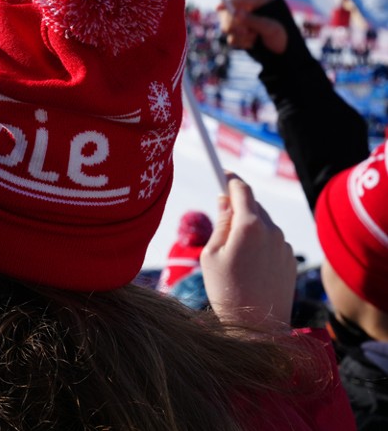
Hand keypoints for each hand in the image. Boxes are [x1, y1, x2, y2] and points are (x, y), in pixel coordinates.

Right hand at [200, 173, 296, 328]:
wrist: (256, 326)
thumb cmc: (225, 289)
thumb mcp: (210, 254)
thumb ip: (220, 223)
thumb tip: (226, 201)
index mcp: (250, 225)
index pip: (242, 189)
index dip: (230, 179)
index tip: (223, 174)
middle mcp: (272, 230)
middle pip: (254, 205)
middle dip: (239, 205)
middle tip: (221, 216)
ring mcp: (285, 246)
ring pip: (264, 224)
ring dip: (250, 226)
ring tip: (233, 251)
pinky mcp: (291, 260)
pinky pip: (273, 241)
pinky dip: (261, 243)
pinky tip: (249, 265)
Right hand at [215, 0, 287, 53]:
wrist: (284, 53)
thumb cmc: (283, 37)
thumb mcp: (271, 28)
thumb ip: (253, 20)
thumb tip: (236, 13)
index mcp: (261, 1)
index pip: (241, 0)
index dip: (229, 3)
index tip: (218, 7)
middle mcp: (250, 9)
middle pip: (229, 14)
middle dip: (236, 26)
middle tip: (246, 32)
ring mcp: (244, 21)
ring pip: (228, 27)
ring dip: (240, 36)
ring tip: (255, 38)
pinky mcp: (240, 33)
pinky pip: (231, 38)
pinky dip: (240, 42)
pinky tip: (252, 43)